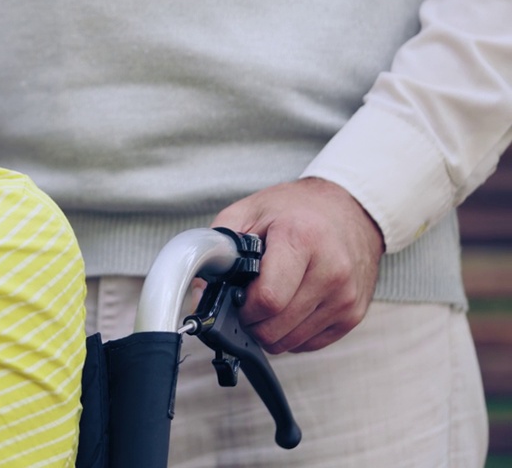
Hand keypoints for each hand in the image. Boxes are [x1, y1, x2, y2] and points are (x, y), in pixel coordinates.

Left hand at [212, 177, 384, 353]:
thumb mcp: (249, 212)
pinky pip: (308, 344)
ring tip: (269, 299)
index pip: (268, 299)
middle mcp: (332, 271)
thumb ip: (217, 250)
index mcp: (302, 240)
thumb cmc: (295, 210)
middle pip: (275, 328)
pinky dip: (291, 332)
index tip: (236, 295)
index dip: (242, 306)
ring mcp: (346, 297)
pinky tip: (290, 305)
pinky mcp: (354, 315)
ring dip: (270, 329)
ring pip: (290, 342)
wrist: (350, 210)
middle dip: (251, 321)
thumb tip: (198, 295)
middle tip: (247, 300)